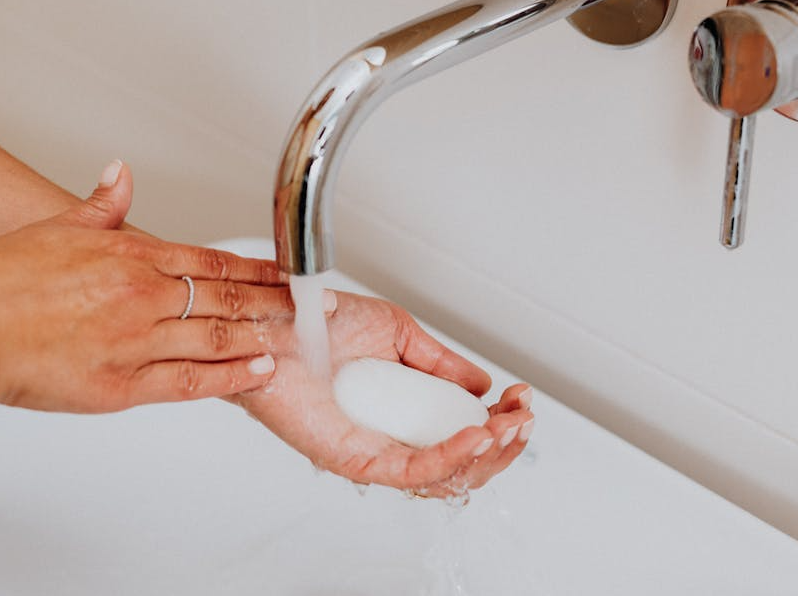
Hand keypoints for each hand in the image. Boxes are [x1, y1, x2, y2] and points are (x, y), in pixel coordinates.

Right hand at [0, 161, 298, 412]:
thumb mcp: (56, 229)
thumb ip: (100, 206)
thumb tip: (120, 175)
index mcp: (132, 257)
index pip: (213, 261)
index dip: (257, 270)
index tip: (286, 274)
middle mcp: (144, 296)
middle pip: (226, 298)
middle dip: (273, 303)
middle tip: (309, 309)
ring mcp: (138, 341)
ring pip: (217, 337)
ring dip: (261, 336)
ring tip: (295, 339)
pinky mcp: (123, 385)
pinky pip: (191, 381)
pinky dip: (230, 377)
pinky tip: (258, 372)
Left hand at [231, 293, 534, 497]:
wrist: (274, 320)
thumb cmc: (319, 327)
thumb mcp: (397, 334)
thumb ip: (439, 364)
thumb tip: (480, 387)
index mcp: (403, 415)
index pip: (461, 437)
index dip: (499, 423)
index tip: (521, 398)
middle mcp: (390, 438)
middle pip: (462, 467)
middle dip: (504, 445)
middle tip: (523, 416)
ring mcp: (372, 452)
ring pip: (444, 477)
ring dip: (487, 454)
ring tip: (510, 426)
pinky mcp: (352, 458)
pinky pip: (410, 470)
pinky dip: (449, 457)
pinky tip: (476, 436)